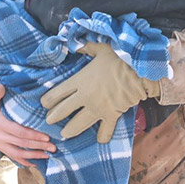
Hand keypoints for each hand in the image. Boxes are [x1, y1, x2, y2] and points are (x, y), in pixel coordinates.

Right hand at [0, 85, 54, 165]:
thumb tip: (2, 87)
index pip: (19, 132)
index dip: (33, 136)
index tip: (47, 137)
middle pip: (21, 144)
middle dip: (38, 147)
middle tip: (53, 147)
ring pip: (17, 153)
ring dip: (33, 156)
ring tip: (47, 155)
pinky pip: (11, 155)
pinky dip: (23, 160)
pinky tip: (34, 162)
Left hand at [41, 42, 157, 142]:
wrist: (140, 72)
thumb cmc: (120, 58)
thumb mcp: (101, 48)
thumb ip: (86, 47)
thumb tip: (76, 44)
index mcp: (80, 81)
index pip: (57, 93)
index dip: (48, 100)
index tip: (44, 104)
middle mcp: (85, 97)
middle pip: (63, 111)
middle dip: (53, 117)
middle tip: (48, 121)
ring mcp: (98, 108)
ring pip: (78, 125)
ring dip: (70, 130)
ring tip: (64, 134)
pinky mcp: (112, 116)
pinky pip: (105, 130)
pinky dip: (103, 136)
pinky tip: (100, 140)